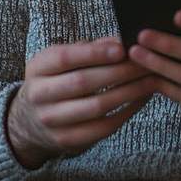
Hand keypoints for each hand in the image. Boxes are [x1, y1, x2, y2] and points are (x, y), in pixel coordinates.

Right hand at [6, 37, 156, 168]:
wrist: (29, 119)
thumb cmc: (56, 79)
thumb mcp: (61, 58)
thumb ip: (90, 48)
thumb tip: (121, 41)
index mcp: (38, 68)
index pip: (65, 58)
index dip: (94, 53)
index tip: (122, 48)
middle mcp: (40, 95)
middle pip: (83, 82)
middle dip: (119, 71)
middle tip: (145, 63)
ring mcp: (52, 121)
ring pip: (96, 107)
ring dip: (129, 92)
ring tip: (150, 79)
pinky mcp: (68, 140)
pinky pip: (103, 127)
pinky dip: (126, 112)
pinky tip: (141, 98)